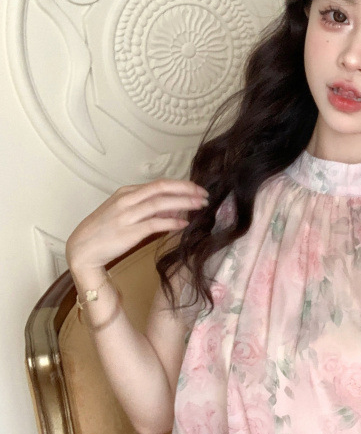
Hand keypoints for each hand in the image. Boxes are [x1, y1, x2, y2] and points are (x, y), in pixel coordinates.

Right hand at [66, 179, 208, 272]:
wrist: (82, 249)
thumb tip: (174, 207)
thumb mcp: (125, 213)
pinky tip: (184, 224)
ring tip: (200, 206)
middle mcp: (127, 199)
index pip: (159, 184)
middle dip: (187, 190)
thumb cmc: (104, 232)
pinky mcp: (129, 232)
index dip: (181, 185)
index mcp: (126, 192)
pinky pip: (155, 224)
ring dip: (184, 203)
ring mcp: (127, 215)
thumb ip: (148, 208)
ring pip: (160, 203)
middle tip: (205, 195)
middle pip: (162, 189)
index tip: (198, 189)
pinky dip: (172, 222)